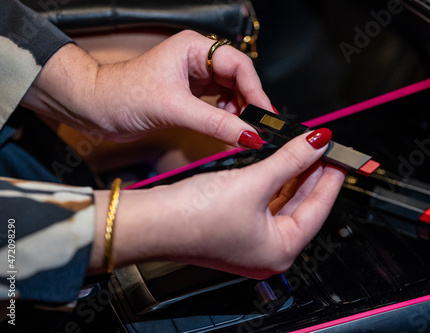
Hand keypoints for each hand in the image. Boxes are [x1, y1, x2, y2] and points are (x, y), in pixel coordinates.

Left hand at [22, 30, 271, 146]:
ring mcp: (193, 76)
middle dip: (248, 102)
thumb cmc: (123, 94)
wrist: (94, 108)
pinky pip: (217, 103)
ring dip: (237, 110)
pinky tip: (225, 125)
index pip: (238, 65)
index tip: (263, 114)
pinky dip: (225, 116)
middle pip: (237, 78)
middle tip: (257, 126)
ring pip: (229, 91)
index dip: (254, 90)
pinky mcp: (188, 95)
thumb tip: (249, 135)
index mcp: (194, 48)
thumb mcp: (174, 108)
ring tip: (238, 127)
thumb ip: (215, 123)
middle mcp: (196, 59)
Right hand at [90, 129, 344, 278]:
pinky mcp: (236, 229)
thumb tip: (316, 144)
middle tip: (321, 149)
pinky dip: (273, 183)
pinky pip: (265, 204)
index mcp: (280, 250)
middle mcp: (268, 251)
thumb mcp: (254, 182)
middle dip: (311, 175)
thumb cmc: (194, 217)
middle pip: (301, 206)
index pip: (318, 210)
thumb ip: (289, 160)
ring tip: (303, 151)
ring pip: (282, 203)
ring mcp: (251, 241)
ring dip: (292, 176)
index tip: (339, 159)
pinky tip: (278, 164)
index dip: (330, 180)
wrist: (152, 222)